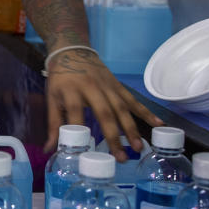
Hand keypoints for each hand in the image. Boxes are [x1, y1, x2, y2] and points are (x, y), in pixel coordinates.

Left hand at [44, 49, 163, 160]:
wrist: (71, 50)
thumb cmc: (60, 78)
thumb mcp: (51, 98)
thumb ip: (53, 123)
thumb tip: (49, 149)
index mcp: (71, 90)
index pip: (75, 112)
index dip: (79, 130)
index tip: (83, 152)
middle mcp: (91, 87)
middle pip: (104, 113)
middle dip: (114, 136)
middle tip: (121, 157)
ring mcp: (107, 86)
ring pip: (122, 108)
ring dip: (131, 128)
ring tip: (139, 147)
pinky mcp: (118, 85)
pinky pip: (133, 99)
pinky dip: (146, 111)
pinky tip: (158, 124)